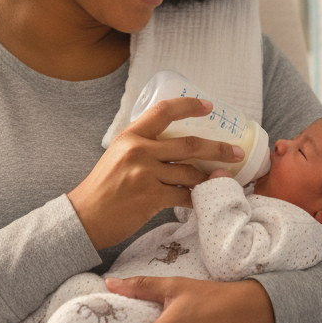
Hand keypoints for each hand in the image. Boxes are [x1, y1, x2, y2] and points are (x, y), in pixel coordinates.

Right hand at [68, 98, 244, 249]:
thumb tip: (173, 144)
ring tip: (226, 178)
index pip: (164, 111)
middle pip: (189, 144)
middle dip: (218, 148)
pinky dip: (198, 198)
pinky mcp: (151, 197)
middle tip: (236, 151)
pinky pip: (184, 196)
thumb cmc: (102, 187)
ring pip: (190, 173)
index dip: (189, 106)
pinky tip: (207, 199)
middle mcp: (139, 150)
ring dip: (211, 177)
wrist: (85, 216)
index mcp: (131, 135)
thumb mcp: (118, 155)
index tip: (209, 106)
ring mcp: (146, 174)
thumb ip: (143, 146)